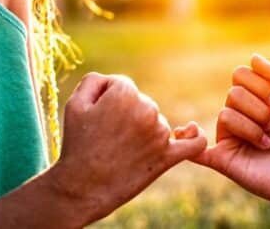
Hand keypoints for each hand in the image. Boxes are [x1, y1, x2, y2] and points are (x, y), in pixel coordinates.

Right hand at [51, 72, 206, 225]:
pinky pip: (192, 144)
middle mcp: (148, 110)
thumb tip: (114, 81)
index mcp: (126, 94)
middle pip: (140, 103)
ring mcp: (160, 134)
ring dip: (141, 131)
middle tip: (106, 137)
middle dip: (125, 116)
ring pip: (155, 121)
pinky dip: (194, 137)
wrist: (80, 188)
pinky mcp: (167, 157)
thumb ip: (96, 80)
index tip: (97, 118)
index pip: (123, 86)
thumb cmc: (77, 144)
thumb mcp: (75, 103)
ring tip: (120, 150)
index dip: (107, 101)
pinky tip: (192, 132)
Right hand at [175, 55, 269, 212]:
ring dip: (252, 128)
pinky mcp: (222, 159)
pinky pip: (197, 150)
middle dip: (258, 109)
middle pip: (233, 93)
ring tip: (266, 142)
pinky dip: (189, 141)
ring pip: (225, 115)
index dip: (259, 85)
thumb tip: (253, 57)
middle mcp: (235, 114)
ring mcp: (227, 136)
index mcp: (249, 98)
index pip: (240, 74)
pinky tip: (189, 132)